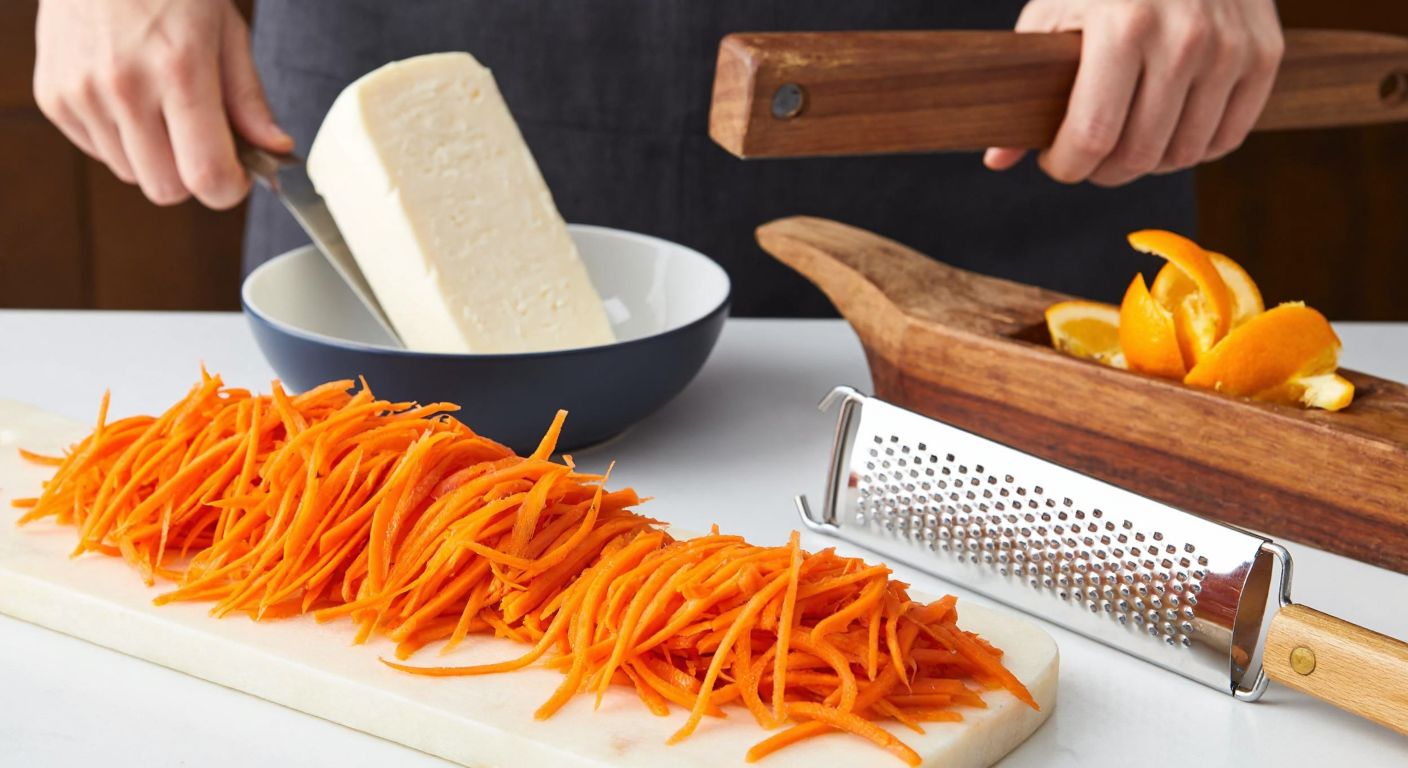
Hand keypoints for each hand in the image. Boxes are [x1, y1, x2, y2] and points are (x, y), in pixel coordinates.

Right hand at [33, 0, 292, 208]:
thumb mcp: (226, 31)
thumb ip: (249, 98)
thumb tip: (274, 148)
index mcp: (179, 70)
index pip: (206, 176)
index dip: (230, 188)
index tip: (238, 175)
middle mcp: (124, 87)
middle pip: (167, 190)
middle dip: (192, 176)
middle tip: (201, 140)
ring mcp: (82, 93)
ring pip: (132, 175)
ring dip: (155, 158)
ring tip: (161, 107)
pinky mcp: (53, 96)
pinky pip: (98, 152)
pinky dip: (120, 139)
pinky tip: (128, 99)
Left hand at [985, 0, 1283, 186]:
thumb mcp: (1054, 15)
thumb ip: (1026, 87)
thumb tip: (997, 159)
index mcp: (1124, 27)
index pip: (1092, 136)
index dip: (1066, 166)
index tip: (1055, 161)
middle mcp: (1184, 38)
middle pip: (1138, 155)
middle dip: (1102, 171)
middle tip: (1088, 157)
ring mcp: (1231, 47)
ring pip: (1183, 155)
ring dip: (1147, 164)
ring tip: (1124, 143)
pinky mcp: (1265, 54)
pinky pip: (1227, 138)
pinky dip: (1194, 149)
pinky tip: (1167, 131)